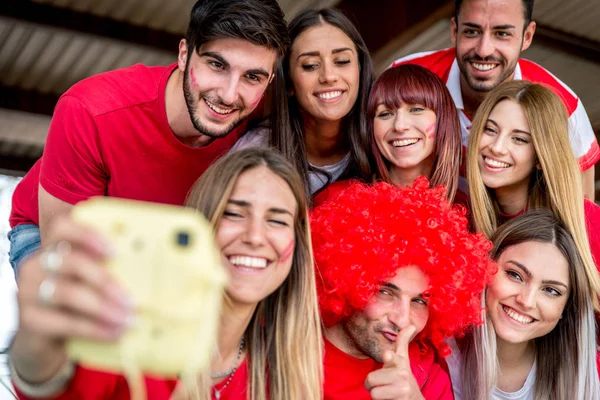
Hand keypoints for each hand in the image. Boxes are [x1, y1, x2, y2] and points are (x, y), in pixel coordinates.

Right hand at [11, 215, 132, 380]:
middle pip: (71, 262)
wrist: (46, 341)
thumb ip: (110, 270)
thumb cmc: (77, 305)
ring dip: (104, 307)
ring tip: (128, 319)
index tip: (114, 251)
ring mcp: (28, 292)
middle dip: (106, 281)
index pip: (62, 227)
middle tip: (132, 300)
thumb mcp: (90, 283)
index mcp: (54, 248)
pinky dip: (95, 328)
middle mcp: (37, 265)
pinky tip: (115, 333)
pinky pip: (66, 322)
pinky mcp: (29, 320)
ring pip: (68, 293)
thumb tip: (154, 270)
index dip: (87, 235)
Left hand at [364, 325, 424, 399]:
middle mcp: (403, 375)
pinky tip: (389, 399)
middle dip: (371, 384)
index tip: (387, 355)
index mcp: (400, 362)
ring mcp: (403, 389)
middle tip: (382, 384)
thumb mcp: (402, 360)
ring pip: (373, 393)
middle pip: (370, 379)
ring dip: (376, 394)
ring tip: (386, 392)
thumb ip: (402, 342)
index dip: (389, 357)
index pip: (393, 357)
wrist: (414, 399)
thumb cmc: (402, 377)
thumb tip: (411, 325)